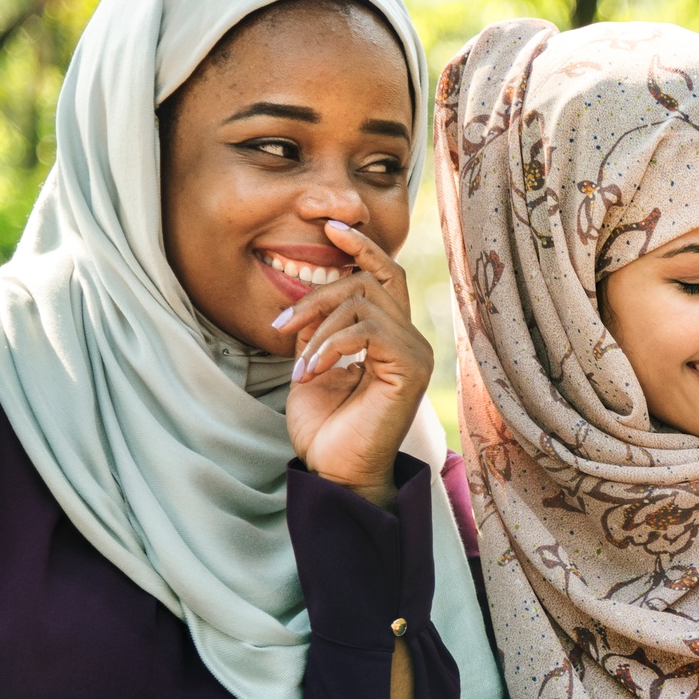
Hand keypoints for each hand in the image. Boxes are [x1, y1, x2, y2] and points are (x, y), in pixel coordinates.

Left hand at [274, 218, 434, 508]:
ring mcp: (415, 353)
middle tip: (282, 324)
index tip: (329, 226)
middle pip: (370, 279)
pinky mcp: (410, 369)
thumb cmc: (326, 428)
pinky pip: (367, 330)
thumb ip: (317, 329)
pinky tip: (310, 373)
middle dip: (320, 292)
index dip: (361, 246)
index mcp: (390, 337)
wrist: (336, 473)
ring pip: (364, 302)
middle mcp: (410, 340)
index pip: (386, 274)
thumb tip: (307, 293)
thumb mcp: (311, 364)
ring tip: (297, 364)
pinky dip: (329, 346)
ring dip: (318, 328)